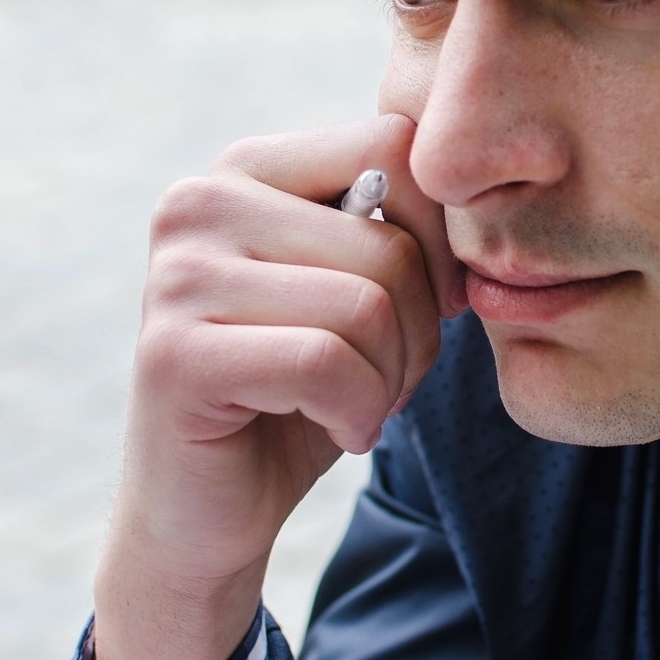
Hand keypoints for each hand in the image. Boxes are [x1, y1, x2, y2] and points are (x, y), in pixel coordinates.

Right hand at [91, 115, 462, 659]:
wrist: (211, 516)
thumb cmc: (300, 397)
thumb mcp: (359, 293)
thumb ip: (398, 229)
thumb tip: (484, 196)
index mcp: (246, 168)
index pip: (391, 143)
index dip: (438, 237)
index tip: (424, 307)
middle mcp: (199, 202)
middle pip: (391, 245)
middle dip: (419, 333)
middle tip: (382, 381)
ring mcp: (178, 275)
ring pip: (368, 306)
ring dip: (389, 380)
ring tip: (353, 405)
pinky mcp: (175, 353)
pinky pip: (327, 364)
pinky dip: (357, 413)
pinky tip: (334, 429)